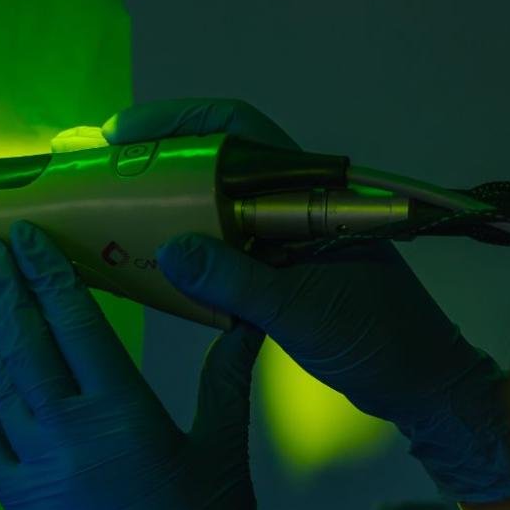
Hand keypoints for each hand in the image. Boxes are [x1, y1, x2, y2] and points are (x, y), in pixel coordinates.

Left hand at [0, 218, 305, 509]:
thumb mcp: (226, 461)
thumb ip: (225, 383)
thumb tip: (242, 321)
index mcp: (124, 416)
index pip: (76, 321)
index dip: (48, 273)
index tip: (27, 236)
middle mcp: (69, 435)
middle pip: (26, 341)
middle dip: (4, 287)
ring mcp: (35, 472)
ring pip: (0, 383)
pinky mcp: (18, 509)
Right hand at [105, 98, 509, 503]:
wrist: (422, 386)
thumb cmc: (380, 341)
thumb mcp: (305, 313)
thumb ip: (240, 282)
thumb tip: (171, 250)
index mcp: (306, 195)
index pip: (237, 129)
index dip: (178, 122)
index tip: (121, 134)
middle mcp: (287, 206)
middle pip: (208, 160)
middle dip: (147, 159)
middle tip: (88, 170)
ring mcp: (277, 239)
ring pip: (203, 201)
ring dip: (151, 201)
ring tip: (95, 206)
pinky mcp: (269, 272)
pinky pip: (209, 243)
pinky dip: (170, 244)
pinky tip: (132, 258)